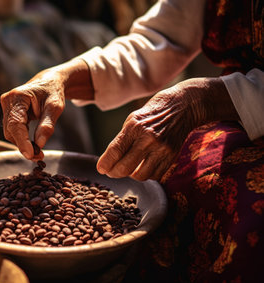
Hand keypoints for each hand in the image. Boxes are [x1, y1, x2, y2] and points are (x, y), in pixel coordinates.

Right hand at [0, 59, 92, 159]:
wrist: (48, 83)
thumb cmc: (53, 92)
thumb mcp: (55, 107)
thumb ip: (47, 125)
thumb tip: (40, 145)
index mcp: (18, 96)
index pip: (16, 123)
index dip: (22, 141)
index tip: (30, 155)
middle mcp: (8, 100)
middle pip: (11, 130)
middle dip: (23, 145)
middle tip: (39, 157)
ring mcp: (6, 106)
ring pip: (10, 132)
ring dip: (22, 144)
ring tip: (38, 152)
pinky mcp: (8, 112)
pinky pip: (12, 130)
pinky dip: (22, 139)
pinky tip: (33, 145)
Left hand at [96, 77, 238, 180]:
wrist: (183, 106)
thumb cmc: (152, 113)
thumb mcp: (133, 120)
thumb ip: (122, 139)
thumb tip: (109, 161)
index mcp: (134, 126)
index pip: (115, 151)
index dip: (105, 163)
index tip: (100, 169)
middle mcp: (148, 138)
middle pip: (125, 167)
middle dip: (114, 173)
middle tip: (111, 172)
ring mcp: (162, 148)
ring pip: (140, 176)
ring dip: (131, 175)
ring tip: (128, 168)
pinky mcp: (172, 156)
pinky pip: (155, 175)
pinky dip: (146, 174)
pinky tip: (143, 166)